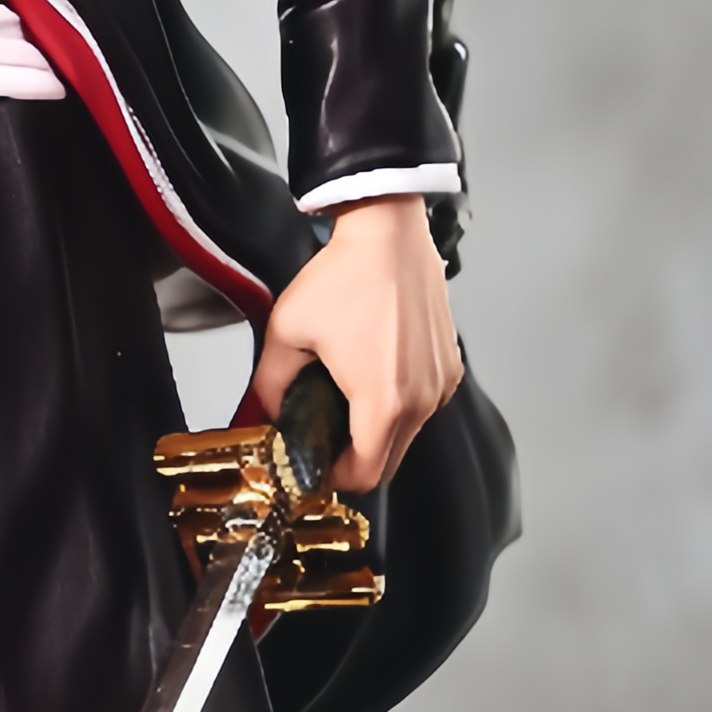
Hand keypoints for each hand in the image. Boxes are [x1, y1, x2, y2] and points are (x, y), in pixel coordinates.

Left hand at [250, 198, 458, 492]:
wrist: (388, 234)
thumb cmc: (346, 276)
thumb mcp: (287, 331)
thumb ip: (268, 384)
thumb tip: (261, 413)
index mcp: (383, 402)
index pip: (364, 475)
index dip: (333, 477)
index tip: (314, 463)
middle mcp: (422, 400)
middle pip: (388, 460)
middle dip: (354, 456)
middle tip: (325, 432)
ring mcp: (441, 383)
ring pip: (408, 434)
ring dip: (379, 429)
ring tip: (347, 396)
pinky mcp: (450, 366)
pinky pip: (424, 404)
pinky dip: (401, 402)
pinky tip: (374, 372)